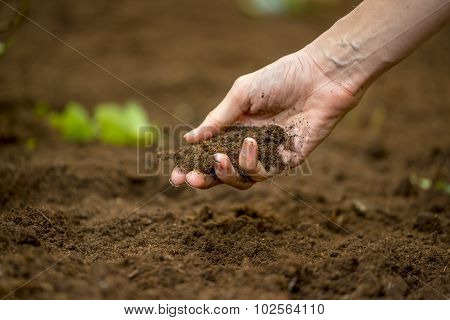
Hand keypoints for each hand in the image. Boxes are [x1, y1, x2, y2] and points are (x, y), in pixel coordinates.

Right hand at [170, 47, 361, 188]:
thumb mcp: (241, 95)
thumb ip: (217, 119)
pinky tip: (250, 144)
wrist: (319, 78)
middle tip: (190, 180)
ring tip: (220, 157)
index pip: (208, 152)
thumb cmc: (280, 78)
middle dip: (204, 179)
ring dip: (226, 172)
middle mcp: (248, 144)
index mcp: (234, 128)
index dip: (192, 165)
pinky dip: (250, 162)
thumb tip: (189, 139)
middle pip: (221, 172)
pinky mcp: (286, 161)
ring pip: (240, 179)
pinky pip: (263, 173)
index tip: (176, 175)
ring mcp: (267, 154)